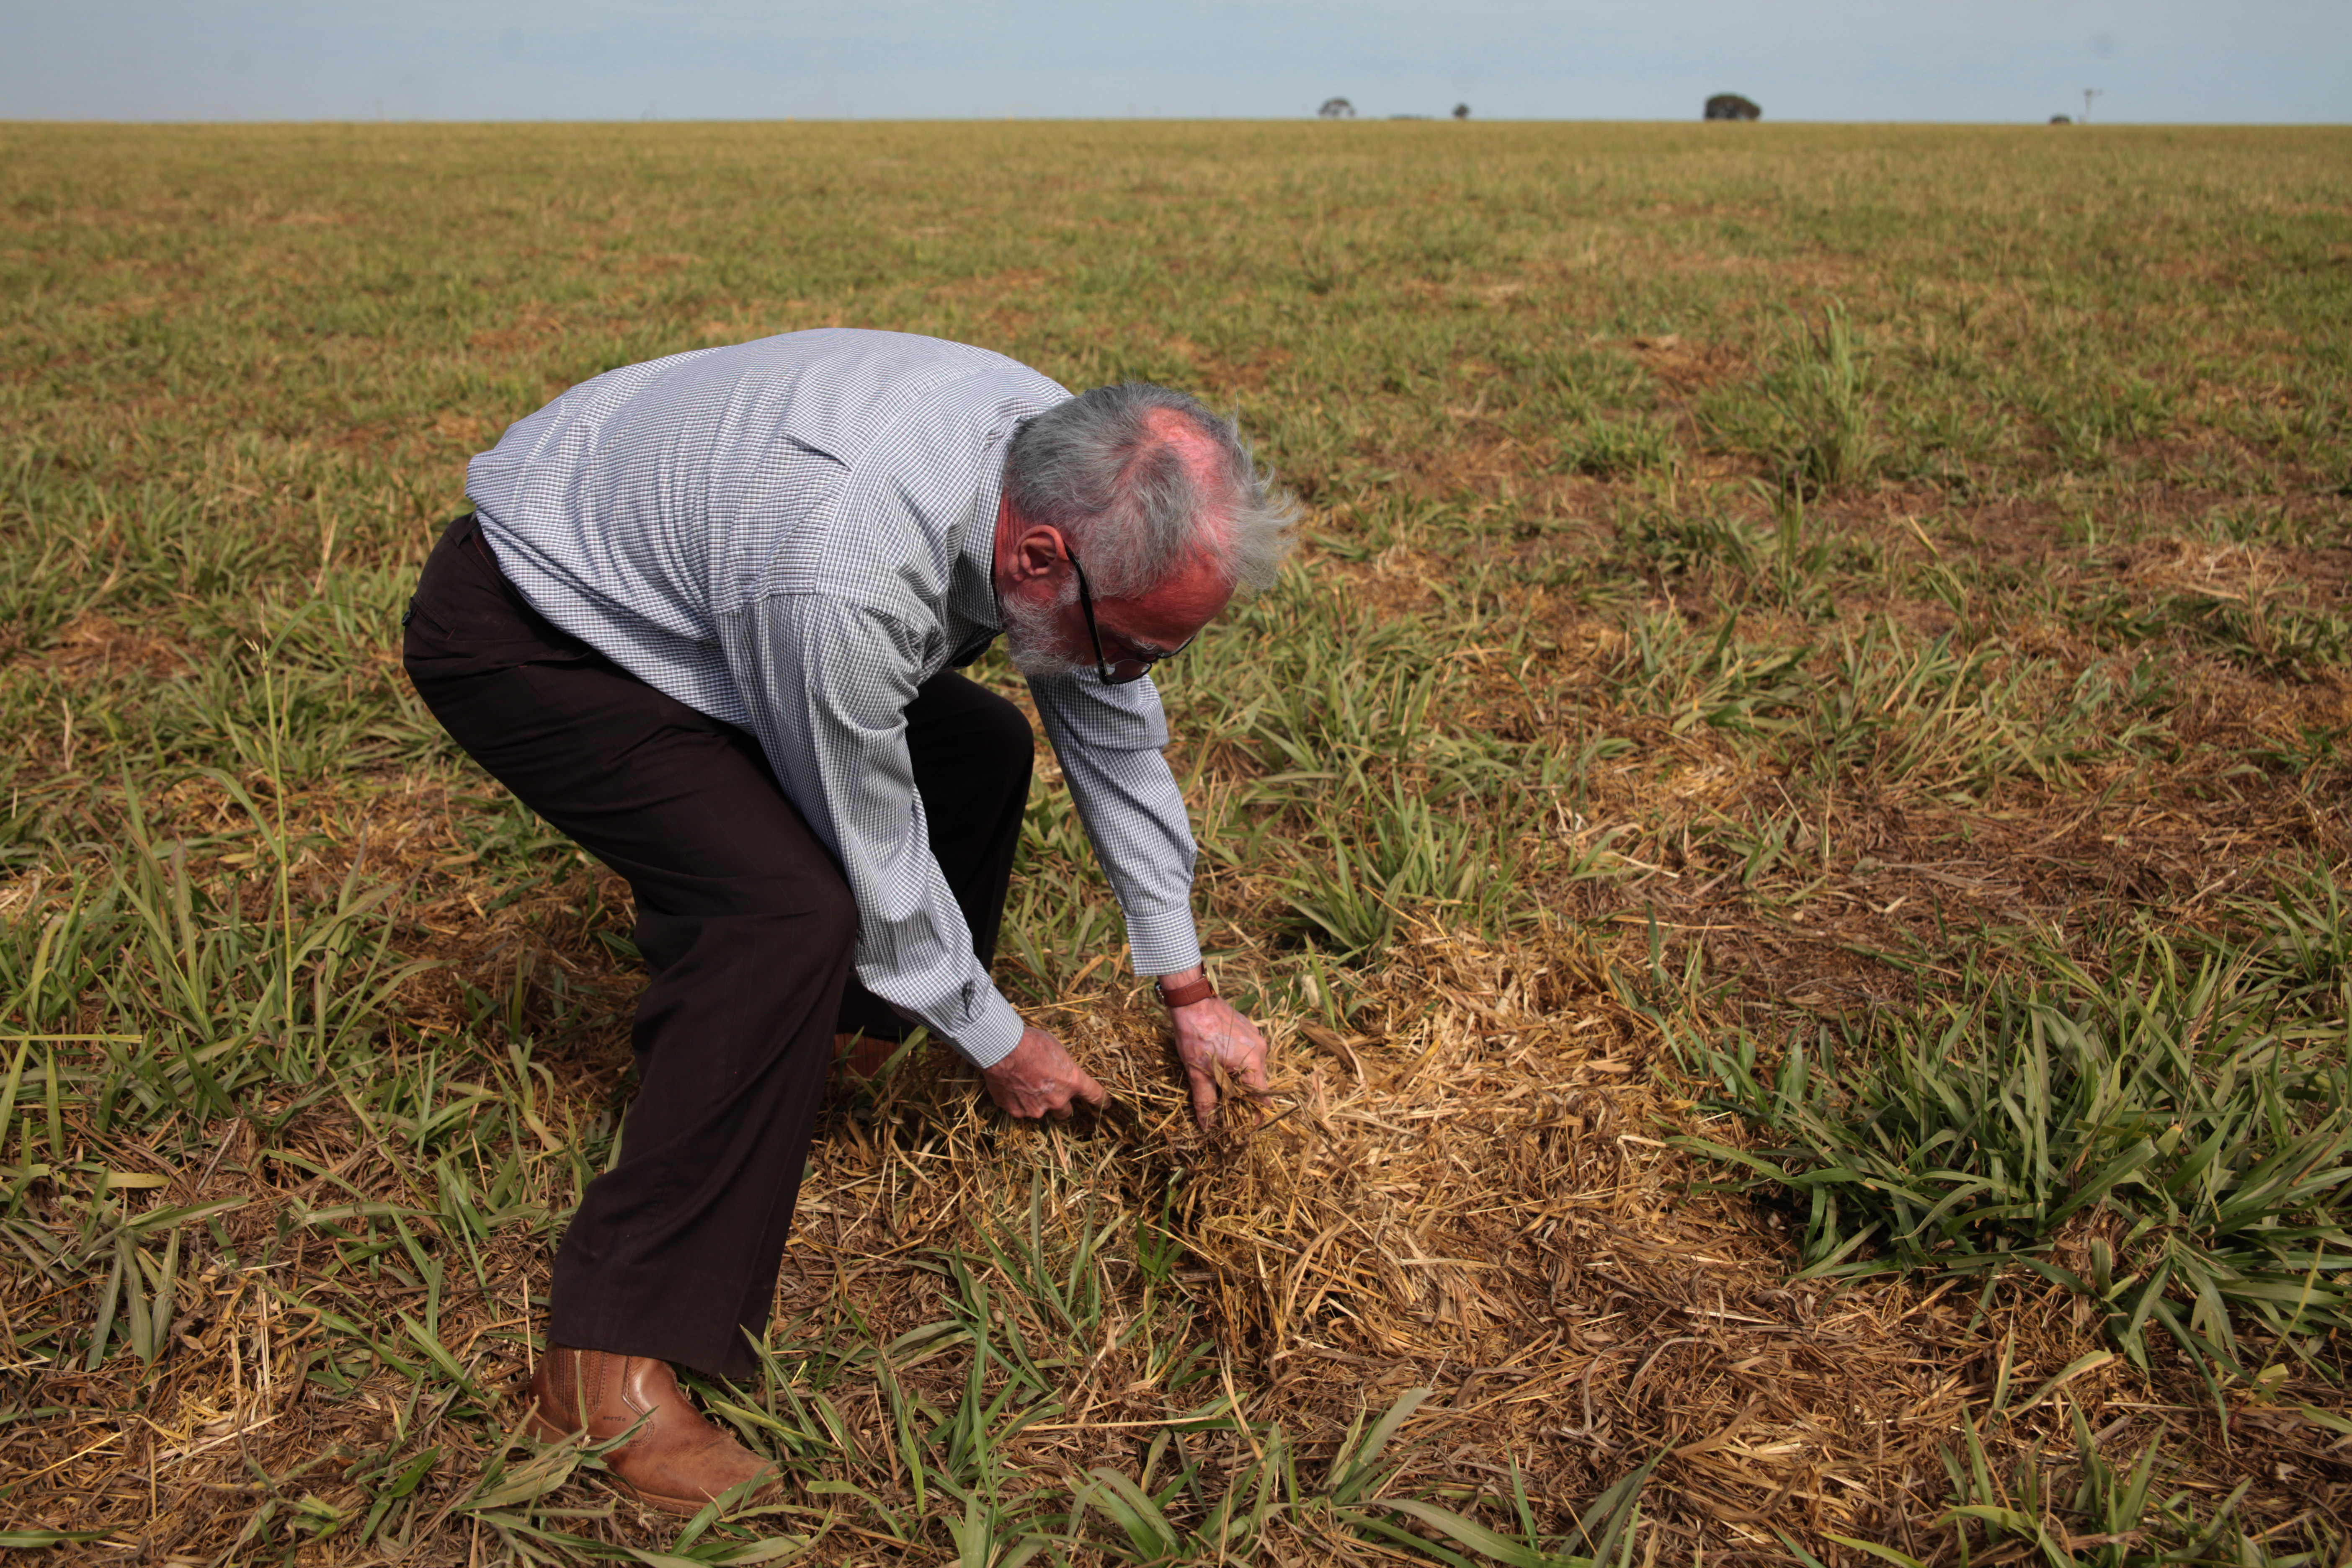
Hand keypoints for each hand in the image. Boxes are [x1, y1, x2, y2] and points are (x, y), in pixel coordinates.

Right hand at [980, 1026, 1107, 1121]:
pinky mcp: (1016, 1112)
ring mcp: (1035, 1109)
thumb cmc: (1030, 1042)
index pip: (1095, 1095)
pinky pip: (1019, 1109)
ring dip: (1036, 1102)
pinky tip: (1010, 1085)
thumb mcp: (1056, 1049)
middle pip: (1065, 1112)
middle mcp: (1057, 1101)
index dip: (1102, 1101)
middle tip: (1049, 1091)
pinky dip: (1017, 1101)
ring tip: (1023, 1082)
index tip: (1106, 1104)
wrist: (1002, 1049)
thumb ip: (1062, 1067)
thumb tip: (1059, 1072)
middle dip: (1060, 1104)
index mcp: (1072, 1082)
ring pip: (1040, 1111)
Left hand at [1164, 974, 1270, 1129]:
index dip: (1254, 1112)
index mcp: (1253, 1062)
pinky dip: (1239, 1063)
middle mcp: (1260, 1049)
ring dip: (1241, 1079)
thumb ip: (1206, 1100)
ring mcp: (1255, 1036)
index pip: (1261, 1096)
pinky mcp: (1248, 1029)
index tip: (1245, 1123)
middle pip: (1258, 1082)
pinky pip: (1249, 1052)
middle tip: (1230, 1108)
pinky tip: (1223, 1064)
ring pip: (1253, 1067)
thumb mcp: (1199, 1072)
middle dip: (1245, 1097)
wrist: (1193, 1000)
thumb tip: (1208, 1125)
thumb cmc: (1196, 1034)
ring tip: (1224, 1086)